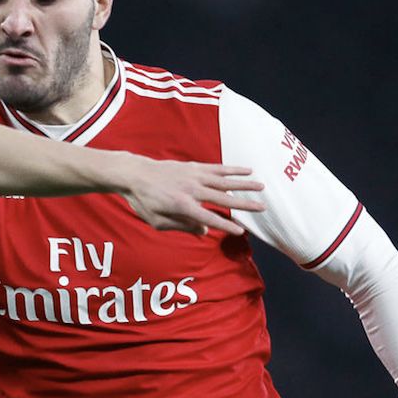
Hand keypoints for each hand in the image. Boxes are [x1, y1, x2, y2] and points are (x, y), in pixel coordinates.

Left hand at [120, 159, 265, 234]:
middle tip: (262, 207)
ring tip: (261, 186)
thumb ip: (182, 227)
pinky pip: (217, 168)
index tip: (241, 231)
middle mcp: (192, 190)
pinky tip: (247, 170)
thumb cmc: (144, 202)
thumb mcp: (157, 222)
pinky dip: (233, 169)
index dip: (226, 225)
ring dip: (244, 183)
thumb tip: (205, 231)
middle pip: (223, 198)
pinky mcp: (194, 166)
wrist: (135, 174)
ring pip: (225, 180)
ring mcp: (194, 176)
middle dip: (244, 204)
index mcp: (183, 206)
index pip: (210, 218)